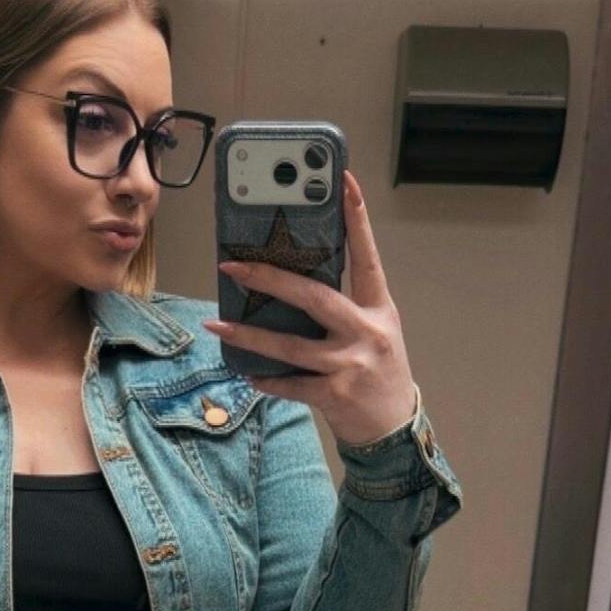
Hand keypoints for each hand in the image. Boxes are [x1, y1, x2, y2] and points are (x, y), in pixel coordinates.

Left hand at [203, 171, 415, 445]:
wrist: (393, 427)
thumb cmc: (377, 369)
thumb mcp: (373, 329)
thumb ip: (342, 304)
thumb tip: (288, 279)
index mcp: (377, 308)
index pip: (366, 256)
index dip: (356, 219)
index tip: (342, 182)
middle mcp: (366, 332)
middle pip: (314, 296)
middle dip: (270, 279)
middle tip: (233, 265)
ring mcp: (350, 365)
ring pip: (290, 346)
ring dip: (248, 337)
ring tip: (216, 325)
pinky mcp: (334, 395)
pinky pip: (290, 384)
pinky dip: (266, 379)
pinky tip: (247, 374)